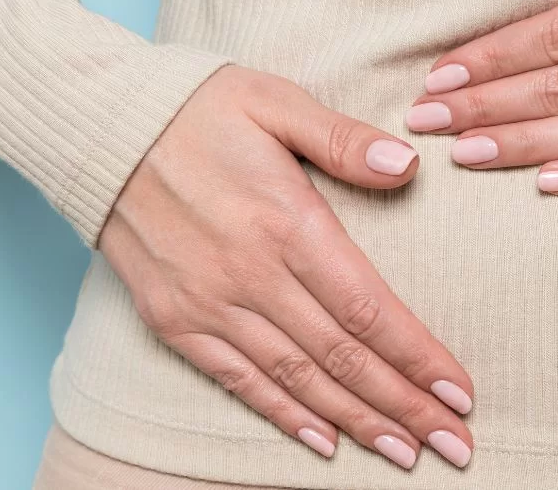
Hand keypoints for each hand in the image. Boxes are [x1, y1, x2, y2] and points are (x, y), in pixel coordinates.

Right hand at [99, 66, 474, 469]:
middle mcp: (251, 276)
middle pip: (343, 359)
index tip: (460, 391)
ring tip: (405, 453)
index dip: (418, 357)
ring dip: (357, 423)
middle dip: (404, 406)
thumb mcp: (276, 102)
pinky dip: (283, 415)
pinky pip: (238, 380)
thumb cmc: (197, 109)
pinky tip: (324, 443)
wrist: (97, 128)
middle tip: (454, 443)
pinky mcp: (175, 321)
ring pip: (298, 380)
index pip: (369, 309)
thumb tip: (409, 165)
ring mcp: (209, 305)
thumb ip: (344, 140)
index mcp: (287, 223)